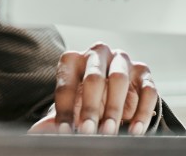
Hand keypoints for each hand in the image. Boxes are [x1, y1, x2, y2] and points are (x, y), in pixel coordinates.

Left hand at [28, 42, 158, 135]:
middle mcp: (97, 53)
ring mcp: (122, 60)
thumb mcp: (70, 106)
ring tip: (109, 131)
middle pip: (93, 77)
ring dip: (114, 108)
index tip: (65, 131)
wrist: (113, 92)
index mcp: (73, 59)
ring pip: (119, 80)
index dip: (65, 109)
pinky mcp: (143, 71)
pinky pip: (146, 90)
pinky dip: (141, 112)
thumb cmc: (85, 98)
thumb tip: (38, 132)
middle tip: (88, 132)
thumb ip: (57, 117)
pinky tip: (134, 130)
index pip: (66, 83)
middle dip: (90, 107)